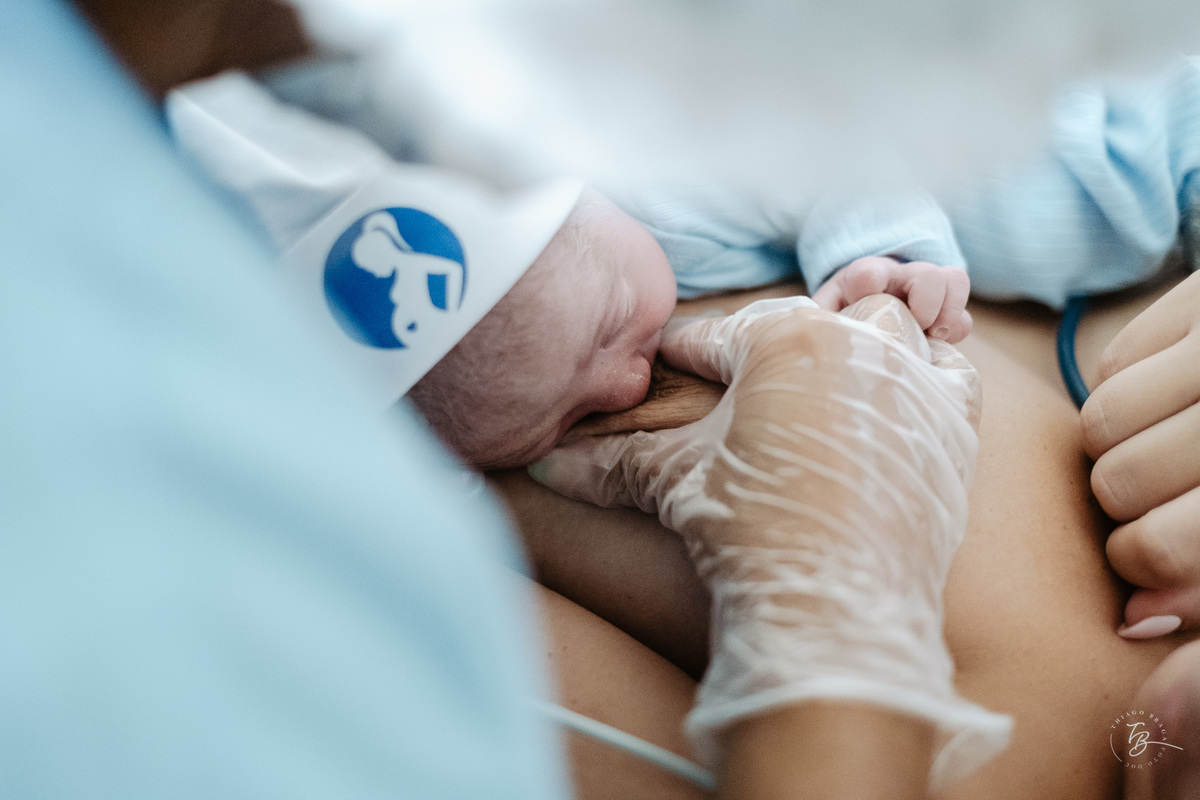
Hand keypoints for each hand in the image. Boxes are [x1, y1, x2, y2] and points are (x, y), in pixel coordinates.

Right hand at [529, 294, 1008, 790]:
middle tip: (748, 384)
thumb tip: (545, 466)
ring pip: (894, 324)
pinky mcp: (954, 425)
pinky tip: (900, 395)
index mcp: (782, 339)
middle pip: (810, 316)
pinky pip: (951, 371)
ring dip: (863, 338)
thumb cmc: (750, 529)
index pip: (715, 338)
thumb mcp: (674, 482)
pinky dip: (929, 372)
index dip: (683, 355)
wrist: (833, 606)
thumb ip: (611, 462)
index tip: (668, 365)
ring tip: (830, 375)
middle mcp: (855, 343)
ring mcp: (913, 380)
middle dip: (775, 341)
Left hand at [811, 256, 972, 342]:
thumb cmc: (836, 319)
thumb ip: (815, 322)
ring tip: (935, 336)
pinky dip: (958, 326)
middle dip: (926, 301)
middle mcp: (897, 278)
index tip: (866, 302)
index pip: (868, 273)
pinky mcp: (942, 310)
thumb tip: (806, 336)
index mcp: (860, 278)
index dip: (870, 285)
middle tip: (917, 327)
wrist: (855, 310)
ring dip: (949, 311)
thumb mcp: (820, 318)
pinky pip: (964, 310)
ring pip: (953, 279)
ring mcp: (924, 290)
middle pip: (925, 272)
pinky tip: (939, 343)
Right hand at [1081, 270, 1199, 638]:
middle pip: (1119, 484)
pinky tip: (1171, 404)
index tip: (1148, 582)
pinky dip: (1126, 394)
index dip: (1145, 574)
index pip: (1165, 546)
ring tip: (1164, 455)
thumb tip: (1134, 622)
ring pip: (1100, 425)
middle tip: (1156, 513)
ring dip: (1118, 451)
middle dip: (1126, 512)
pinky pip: (1108, 366)